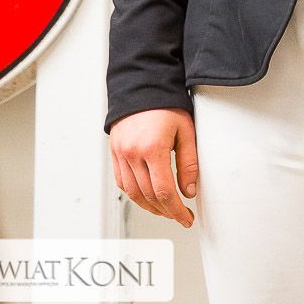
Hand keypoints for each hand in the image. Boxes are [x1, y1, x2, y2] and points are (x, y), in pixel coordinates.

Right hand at [109, 108, 198, 227]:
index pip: (164, 192)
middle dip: (165, 211)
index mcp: (152, 148)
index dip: (176, 210)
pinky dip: (135, 194)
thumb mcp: (185, 131)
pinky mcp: (114, 152)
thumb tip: (189, 191)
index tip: (186, 218)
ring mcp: (121, 154)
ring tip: (165, 210)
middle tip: (179, 215)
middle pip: (148, 196)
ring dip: (149, 207)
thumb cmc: (165, 104)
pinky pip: (122, 182)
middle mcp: (133, 153)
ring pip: (133, 193)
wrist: (142, 85)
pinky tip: (146, 196)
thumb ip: (188, 163)